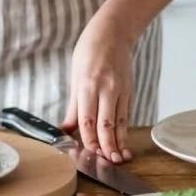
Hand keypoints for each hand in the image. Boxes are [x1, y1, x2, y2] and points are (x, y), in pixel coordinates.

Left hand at [62, 21, 134, 163]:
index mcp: (88, 85)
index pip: (88, 120)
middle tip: (108, 162)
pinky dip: (124, 130)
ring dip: (119, 142)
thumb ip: (73, 107)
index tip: (89, 154)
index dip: (89, 140)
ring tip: (119, 158)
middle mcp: (106, 89)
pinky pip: (126, 114)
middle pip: (107, 125)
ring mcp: (121, 90)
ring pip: (120, 122)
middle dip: (107, 146)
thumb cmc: (88, 53)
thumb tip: (65, 129)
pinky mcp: (130, 90)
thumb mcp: (75, 77)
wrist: (112, 33)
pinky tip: (123, 142)